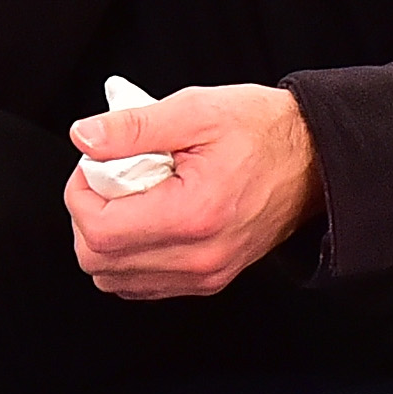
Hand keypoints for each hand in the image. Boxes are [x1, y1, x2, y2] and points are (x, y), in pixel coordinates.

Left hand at [63, 83, 324, 298]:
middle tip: (108, 176)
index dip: (79, 194)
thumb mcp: (196, 109)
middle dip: (88, 215)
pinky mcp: (209, 279)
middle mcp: (199, 258)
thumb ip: (134, 127)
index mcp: (193, 215)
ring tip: (130, 195)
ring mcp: (205, 275)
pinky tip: (145, 216)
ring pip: (115, 279)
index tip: (94, 163)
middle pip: (98, 262)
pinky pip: (142, 284)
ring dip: (106, 237)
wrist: (314, 160)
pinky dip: (128, 254)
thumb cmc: (261, 130)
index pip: (99, 230)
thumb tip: (84, 139)